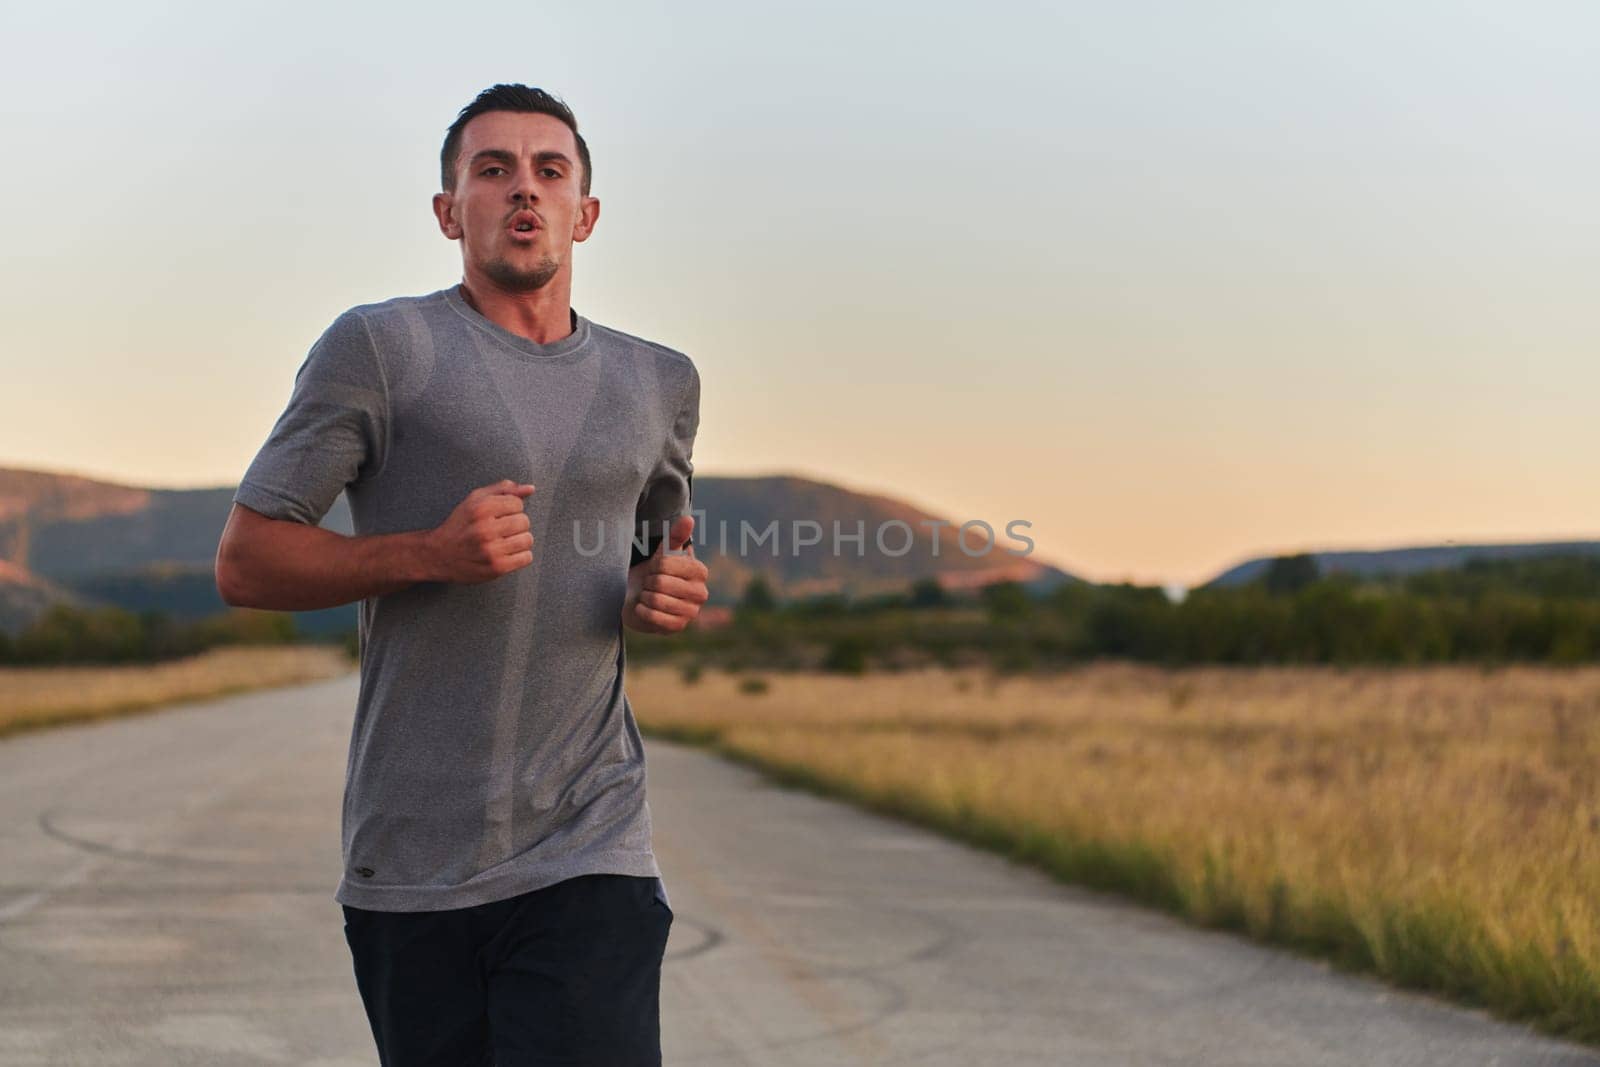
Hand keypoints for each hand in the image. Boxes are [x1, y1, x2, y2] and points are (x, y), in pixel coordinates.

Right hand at [424, 479, 536, 583]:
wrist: (438, 554)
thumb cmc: (460, 525)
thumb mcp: (475, 499)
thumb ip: (503, 490)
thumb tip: (531, 488)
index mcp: (480, 509)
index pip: (517, 503)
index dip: (511, 509)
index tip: (500, 515)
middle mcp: (485, 529)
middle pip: (524, 521)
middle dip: (515, 524)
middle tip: (502, 530)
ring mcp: (491, 550)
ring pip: (527, 539)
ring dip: (519, 540)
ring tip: (505, 541)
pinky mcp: (497, 567)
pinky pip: (526, 558)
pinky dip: (520, 556)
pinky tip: (507, 553)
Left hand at [622, 514, 709, 633]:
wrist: (643, 598)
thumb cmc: (656, 572)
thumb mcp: (664, 552)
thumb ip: (676, 536)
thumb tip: (689, 518)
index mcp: (700, 571)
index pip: (666, 564)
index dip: (653, 566)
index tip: (655, 569)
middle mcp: (701, 593)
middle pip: (660, 582)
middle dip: (648, 582)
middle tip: (650, 584)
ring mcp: (691, 612)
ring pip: (656, 599)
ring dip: (645, 596)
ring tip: (648, 595)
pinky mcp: (678, 628)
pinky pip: (653, 616)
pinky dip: (642, 610)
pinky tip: (644, 607)